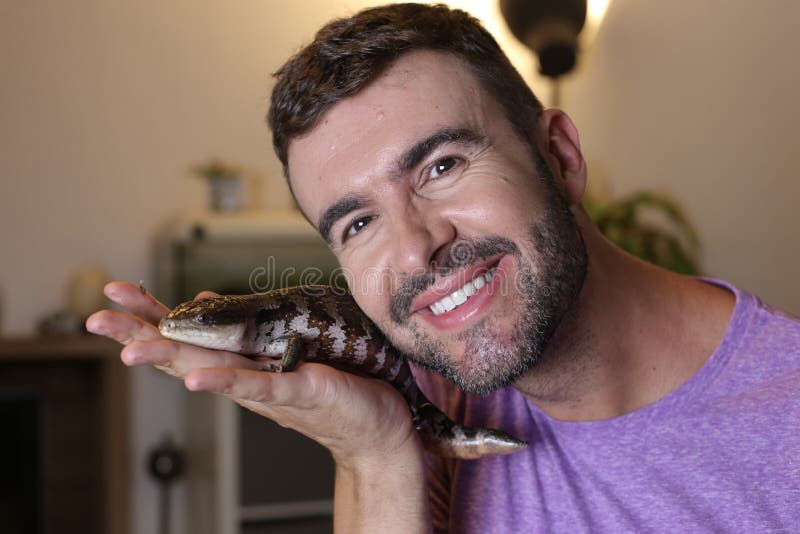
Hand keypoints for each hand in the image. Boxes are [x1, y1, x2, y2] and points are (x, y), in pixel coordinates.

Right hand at [85, 281, 419, 464]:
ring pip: (211, 370)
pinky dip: (229, 381)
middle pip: (182, 353)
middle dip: (138, 334)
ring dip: (169, 359)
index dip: (148, 313)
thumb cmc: (334, 386)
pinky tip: (200, 379)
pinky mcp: (301, 391)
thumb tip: (201, 302)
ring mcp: (269, 387)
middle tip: (96, 319)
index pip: (185, 334)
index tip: (114, 292)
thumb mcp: (281, 351)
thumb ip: (244, 331)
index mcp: (239, 362)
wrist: (376, 428)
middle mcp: (245, 377)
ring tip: (130, 349)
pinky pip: (261, 387)